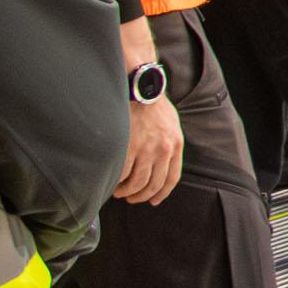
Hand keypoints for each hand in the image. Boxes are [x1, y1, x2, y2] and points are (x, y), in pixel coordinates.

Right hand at [116, 88, 183, 206]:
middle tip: (130, 198)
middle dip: (141, 196)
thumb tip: (162, 162)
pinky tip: (112, 182)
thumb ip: (169, 142)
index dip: (161, 193)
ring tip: (119, 192)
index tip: (153, 201)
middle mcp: (163, 150)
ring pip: (137, 183)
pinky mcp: (129, 147)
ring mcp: (146, 149)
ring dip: (127, 192)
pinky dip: (117, 182)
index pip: (171, 178)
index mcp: (175, 144)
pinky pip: (123, 174)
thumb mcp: (170, 122)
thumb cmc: (151, 103)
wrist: (140, 86)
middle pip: (153, 184)